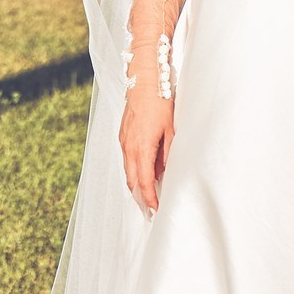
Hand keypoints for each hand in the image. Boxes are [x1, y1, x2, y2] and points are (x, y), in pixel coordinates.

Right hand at [119, 87, 174, 214]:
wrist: (143, 83)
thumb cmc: (160, 104)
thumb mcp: (171, 130)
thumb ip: (167, 153)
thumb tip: (165, 171)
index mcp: (142, 148)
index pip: (144, 182)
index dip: (150, 198)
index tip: (156, 209)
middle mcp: (129, 148)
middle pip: (131, 181)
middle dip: (140, 197)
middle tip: (149, 210)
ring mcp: (124, 142)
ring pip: (127, 171)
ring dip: (136, 184)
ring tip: (147, 196)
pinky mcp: (123, 136)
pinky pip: (126, 159)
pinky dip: (133, 170)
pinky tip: (143, 173)